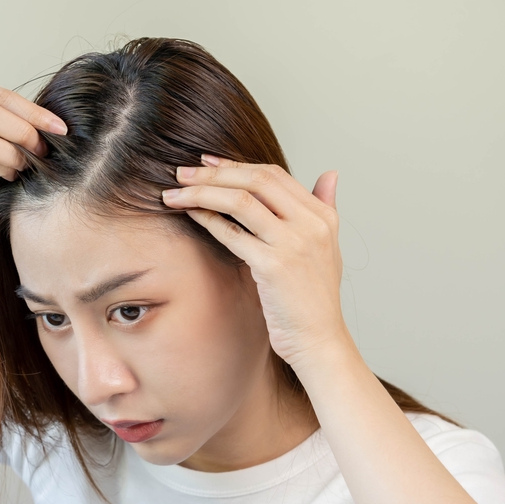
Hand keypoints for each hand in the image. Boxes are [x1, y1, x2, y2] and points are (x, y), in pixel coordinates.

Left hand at [161, 155, 347, 369]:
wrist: (318, 340)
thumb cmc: (314, 298)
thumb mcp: (327, 246)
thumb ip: (325, 206)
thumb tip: (329, 173)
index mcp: (323, 215)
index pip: (274, 174)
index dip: (236, 165)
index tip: (207, 163)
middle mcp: (311, 224)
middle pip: (256, 179)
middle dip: (214, 173)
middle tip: (182, 173)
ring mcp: (293, 244)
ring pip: (241, 200)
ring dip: (202, 192)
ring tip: (175, 194)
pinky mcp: (273, 266)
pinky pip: (232, 233)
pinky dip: (207, 219)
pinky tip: (189, 215)